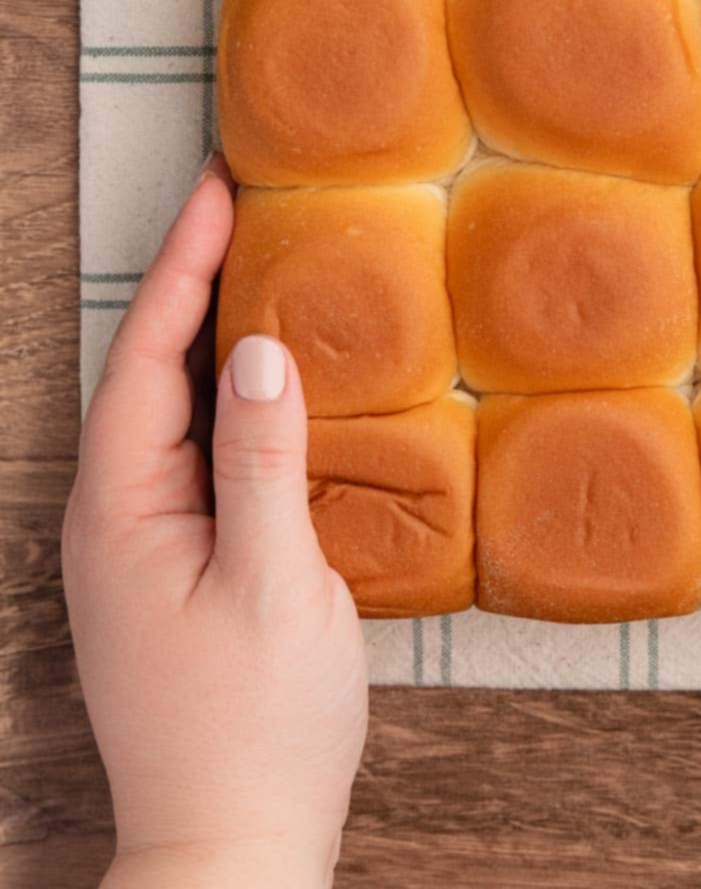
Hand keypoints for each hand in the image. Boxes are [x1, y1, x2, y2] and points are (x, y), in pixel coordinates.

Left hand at [63, 157, 367, 888]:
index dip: (183, 267)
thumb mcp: (276, 585)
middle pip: (146, 373)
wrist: (229, 855)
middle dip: (189, 282)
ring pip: (167, 413)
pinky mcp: (171, 573)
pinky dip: (224, 400)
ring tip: (254, 265)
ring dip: (205, 336)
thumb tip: (260, 350)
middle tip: (238, 203)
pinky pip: (192, 456)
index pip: (147, 358)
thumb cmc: (255, 730)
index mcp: (122, 513)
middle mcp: (114, 520)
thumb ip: (264, 460)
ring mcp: (138, 549)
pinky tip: (264, 385)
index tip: (218, 188)